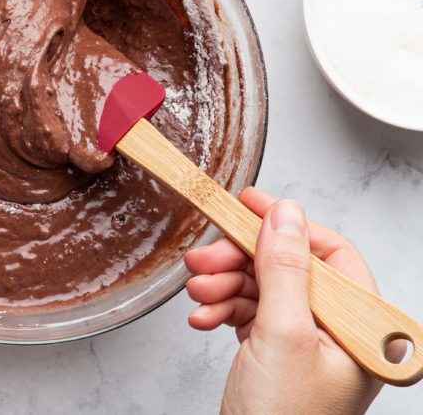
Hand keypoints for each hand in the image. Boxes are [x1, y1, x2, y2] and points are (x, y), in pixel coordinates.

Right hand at [185, 186, 395, 414]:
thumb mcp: (283, 335)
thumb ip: (286, 269)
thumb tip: (285, 212)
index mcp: (362, 330)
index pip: (332, 255)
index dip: (287, 226)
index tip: (246, 205)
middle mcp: (340, 335)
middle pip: (290, 270)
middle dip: (241, 262)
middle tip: (204, 259)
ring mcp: (308, 346)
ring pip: (264, 290)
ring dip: (225, 286)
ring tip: (197, 295)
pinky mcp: (278, 356)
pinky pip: (250, 315)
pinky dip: (222, 311)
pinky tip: (203, 319)